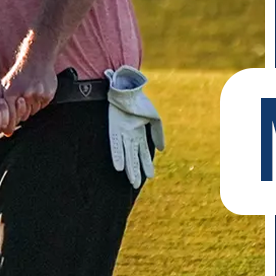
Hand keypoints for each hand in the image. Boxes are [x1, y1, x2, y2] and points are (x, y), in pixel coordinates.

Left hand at [2, 46, 58, 129]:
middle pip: (22, 117)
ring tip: (29, 93)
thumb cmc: (19, 73)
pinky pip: (42, 106)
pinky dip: (39, 102)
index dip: (10, 123)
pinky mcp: (48, 94)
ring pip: (33, 112)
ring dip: (30, 107)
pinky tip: (37, 91)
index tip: (9, 125)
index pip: (10, 118)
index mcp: (10, 93)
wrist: (37, 57)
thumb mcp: (5, 86)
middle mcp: (24, 95)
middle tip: (20, 102)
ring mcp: (37, 95)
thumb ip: (2, 107)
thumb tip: (7, 132)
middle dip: (20, 113)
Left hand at [105, 66, 164, 187]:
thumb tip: (162, 149)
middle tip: (136, 185)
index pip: (143, 153)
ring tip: (131, 181)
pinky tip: (119, 167)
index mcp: (140, 134)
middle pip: (134, 157)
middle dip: (136, 171)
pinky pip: (115, 146)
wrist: (128, 89)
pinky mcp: (113, 130)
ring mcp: (121, 134)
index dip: (146, 165)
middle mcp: (130, 136)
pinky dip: (118, 156)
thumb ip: (158, 133)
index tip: (150, 176)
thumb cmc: (141, 102)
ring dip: (128, 168)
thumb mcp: (154, 118)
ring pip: (126, 155)